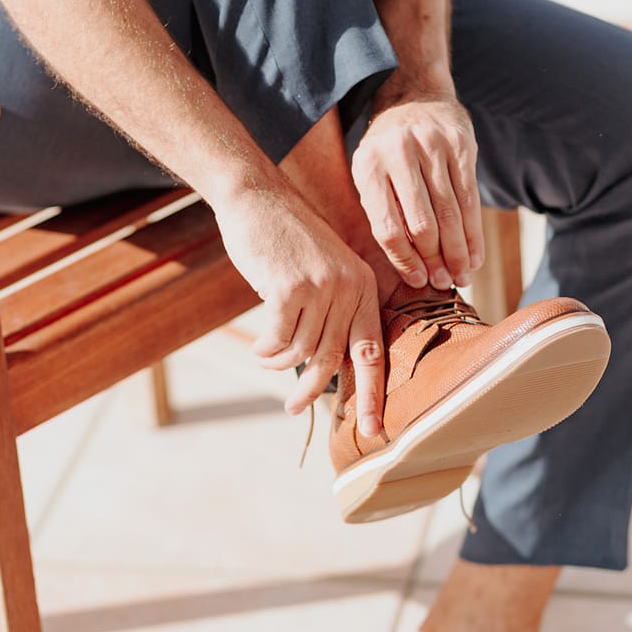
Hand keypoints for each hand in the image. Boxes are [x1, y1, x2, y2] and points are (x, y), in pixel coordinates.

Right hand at [213, 183, 384, 434]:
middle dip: (313, 391)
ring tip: (265, 355)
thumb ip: (332, 312)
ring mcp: (320, 287)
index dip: (373, 395)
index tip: (373, 432)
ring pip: (300, 352)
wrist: (258, 199)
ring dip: (278, 362)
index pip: (373, 350)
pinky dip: (264, 350)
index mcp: (364, 286)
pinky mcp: (289, 288)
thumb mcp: (324, 271)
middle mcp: (349, 288)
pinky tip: (258, 345)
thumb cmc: (287, 240)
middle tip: (294, 409)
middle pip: (332, 359)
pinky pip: (276, 341)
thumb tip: (324, 368)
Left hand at [351, 87, 483, 289]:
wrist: (414, 96)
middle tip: (446, 284)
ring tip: (463, 276)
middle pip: (422, 223)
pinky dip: (474, 232)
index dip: (404, 260)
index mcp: (368, 166)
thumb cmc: (388, 150)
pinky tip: (475, 254)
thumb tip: (410, 270)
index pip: (387, 227)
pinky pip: (471, 197)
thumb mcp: (370, 174)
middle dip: (436, 260)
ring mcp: (432, 146)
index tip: (418, 282)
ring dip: (458, 252)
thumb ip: (382, 213)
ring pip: (450, 213)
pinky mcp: (461, 144)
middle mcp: (399, 153)